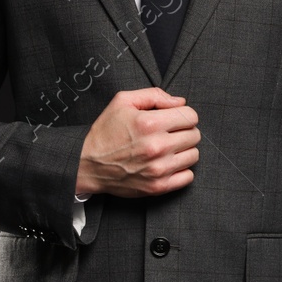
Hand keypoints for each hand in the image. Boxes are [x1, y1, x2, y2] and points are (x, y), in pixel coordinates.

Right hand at [76, 88, 199, 197]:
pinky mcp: (158, 187)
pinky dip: (181, 170)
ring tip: (167, 149)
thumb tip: (180, 102)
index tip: (173, 119)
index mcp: (149, 123)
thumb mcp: (122, 102)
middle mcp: (156, 147)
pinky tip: (167, 164)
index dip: (183, 115)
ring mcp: (158, 169)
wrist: (86, 165)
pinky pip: (188, 176)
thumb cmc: (105, 132)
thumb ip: (154, 95)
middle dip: (184, 131)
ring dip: (184, 150)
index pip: (191, 116)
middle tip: (169, 134)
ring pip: (194, 155)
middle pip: (195, 135)